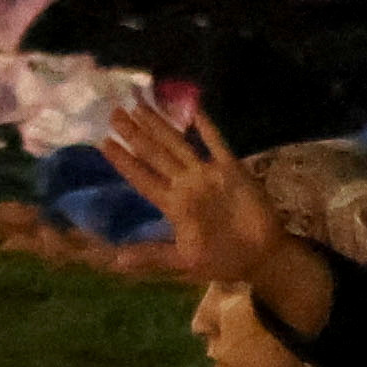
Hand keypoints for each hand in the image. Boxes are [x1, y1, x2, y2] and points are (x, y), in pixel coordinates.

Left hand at [89, 93, 279, 290]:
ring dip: (160, 125)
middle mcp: (186, 184)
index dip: (124, 161)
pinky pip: (217, 144)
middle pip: (155, 154)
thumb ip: (152, 255)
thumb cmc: (221, 260)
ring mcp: (207, 175)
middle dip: (135, 134)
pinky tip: (193, 110)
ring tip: (140, 105)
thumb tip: (117, 261)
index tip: (104, 142)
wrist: (261, 257)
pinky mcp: (232, 170)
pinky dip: (206, 128)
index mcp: (173, 205)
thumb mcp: (182, 260)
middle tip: (114, 112)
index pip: (142, 178)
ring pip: (178, 144)